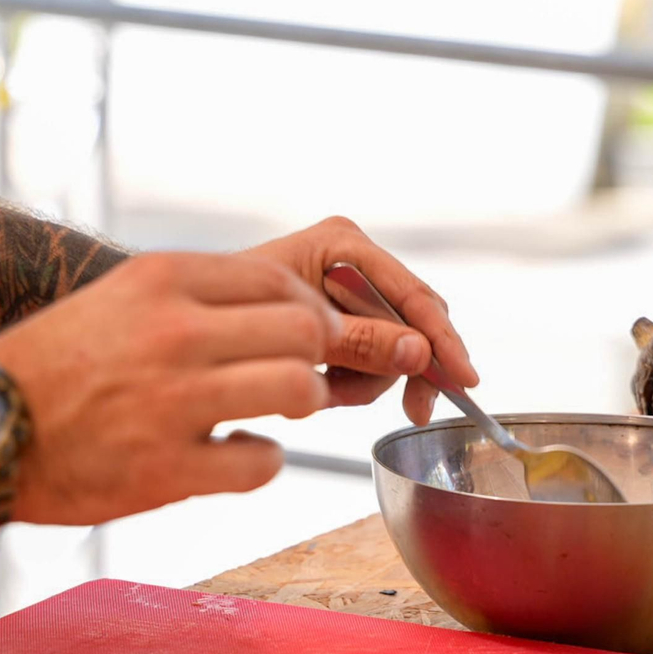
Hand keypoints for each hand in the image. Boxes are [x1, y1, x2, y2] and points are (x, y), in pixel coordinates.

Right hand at [0, 252, 342, 525]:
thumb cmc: (53, 364)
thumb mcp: (120, 299)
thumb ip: (197, 297)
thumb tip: (286, 307)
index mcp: (163, 280)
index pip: (283, 282)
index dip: (311, 312)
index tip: (308, 335)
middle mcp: (173, 332)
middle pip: (305, 330)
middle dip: (320, 355)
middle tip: (305, 374)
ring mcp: (172, 401)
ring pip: (297, 390)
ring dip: (300, 405)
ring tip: (275, 413)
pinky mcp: (166, 468)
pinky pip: (262, 463)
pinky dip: (261, 462)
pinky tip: (237, 455)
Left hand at [247, 216, 476, 423]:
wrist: (188, 341)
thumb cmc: (225, 322)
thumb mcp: (300, 335)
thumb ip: (363, 343)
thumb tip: (421, 353)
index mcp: (342, 244)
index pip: (413, 295)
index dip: (443, 340)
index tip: (464, 381)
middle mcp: (351, 261)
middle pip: (411, 324)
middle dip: (396, 369)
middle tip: (409, 409)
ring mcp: (347, 293)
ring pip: (393, 351)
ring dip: (365, 383)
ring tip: (326, 396)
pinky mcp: (339, 323)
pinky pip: (370, 360)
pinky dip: (351, 384)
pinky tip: (324, 389)